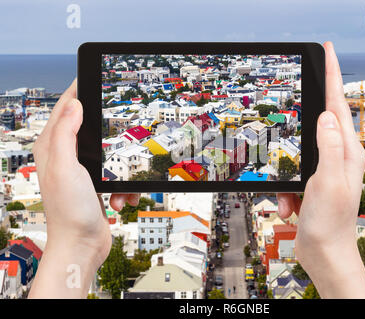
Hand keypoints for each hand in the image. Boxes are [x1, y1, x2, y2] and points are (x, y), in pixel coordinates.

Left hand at [28, 80, 138, 297]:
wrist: (82, 246)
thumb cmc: (69, 211)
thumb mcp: (67, 167)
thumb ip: (66, 134)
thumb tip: (74, 104)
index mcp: (52, 148)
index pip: (65, 109)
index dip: (79, 90)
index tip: (94, 76)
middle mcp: (65, 156)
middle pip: (90, 127)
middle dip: (109, 131)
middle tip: (123, 128)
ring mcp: (81, 171)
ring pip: (109, 152)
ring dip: (121, 167)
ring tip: (120, 185)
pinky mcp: (96, 184)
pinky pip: (117, 174)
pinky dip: (123, 186)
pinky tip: (121, 199)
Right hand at [277, 42, 364, 297]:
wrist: (323, 254)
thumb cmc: (330, 223)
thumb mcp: (327, 181)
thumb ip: (328, 146)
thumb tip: (326, 115)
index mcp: (347, 152)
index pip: (338, 105)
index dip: (332, 76)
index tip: (327, 52)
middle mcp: (338, 157)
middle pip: (317, 125)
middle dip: (299, 125)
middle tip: (292, 118)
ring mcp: (323, 170)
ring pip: (296, 154)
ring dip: (287, 177)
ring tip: (291, 201)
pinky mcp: (310, 183)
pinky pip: (289, 176)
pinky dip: (284, 192)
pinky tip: (289, 208)